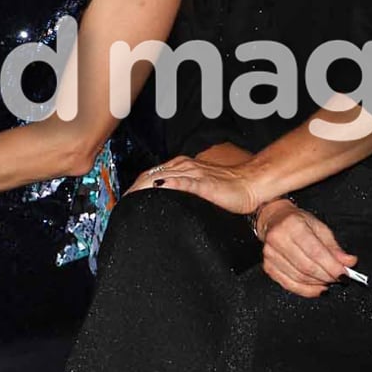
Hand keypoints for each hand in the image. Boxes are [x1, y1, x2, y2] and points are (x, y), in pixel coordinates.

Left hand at [130, 155, 256, 214]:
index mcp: (182, 167)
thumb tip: (165, 199)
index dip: (135, 187)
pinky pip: (184, 182)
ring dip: (143, 187)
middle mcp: (185, 166)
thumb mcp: (199, 188)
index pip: (151, 175)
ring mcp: (194, 173)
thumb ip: (183, 190)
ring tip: (130, 200)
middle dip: (133, 189)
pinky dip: (170, 184)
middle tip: (120, 205)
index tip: (124, 201)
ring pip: (162, 176)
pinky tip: (159, 188)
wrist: (251, 184)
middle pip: (150, 175)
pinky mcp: (205, 183)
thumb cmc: (228, 188)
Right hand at [260, 203, 357, 298]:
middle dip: (327, 276)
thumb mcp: (319, 227)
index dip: (332, 266)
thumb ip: (334, 247)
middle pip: (307, 267)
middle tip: (339, 279)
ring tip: (329, 281)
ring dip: (318, 284)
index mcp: (293, 225)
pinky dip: (306, 290)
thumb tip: (349, 262)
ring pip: (299, 278)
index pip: (316, 252)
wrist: (274, 219)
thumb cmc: (297, 221)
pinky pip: (289, 284)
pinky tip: (316, 289)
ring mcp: (270, 255)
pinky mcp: (268, 266)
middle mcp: (279, 239)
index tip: (344, 274)